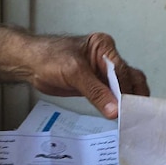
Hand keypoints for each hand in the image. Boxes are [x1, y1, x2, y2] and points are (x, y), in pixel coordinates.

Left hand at [27, 33, 149, 118]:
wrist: (30, 63)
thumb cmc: (48, 57)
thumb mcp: (73, 73)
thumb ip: (95, 92)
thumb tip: (115, 109)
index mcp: (104, 46)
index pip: (122, 71)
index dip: (126, 91)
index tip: (128, 109)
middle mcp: (107, 58)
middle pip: (129, 78)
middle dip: (132, 97)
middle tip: (135, 115)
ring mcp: (102, 72)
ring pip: (124, 87)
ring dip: (127, 102)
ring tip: (130, 118)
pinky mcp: (96, 84)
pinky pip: (111, 95)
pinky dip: (116, 106)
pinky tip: (119, 116)